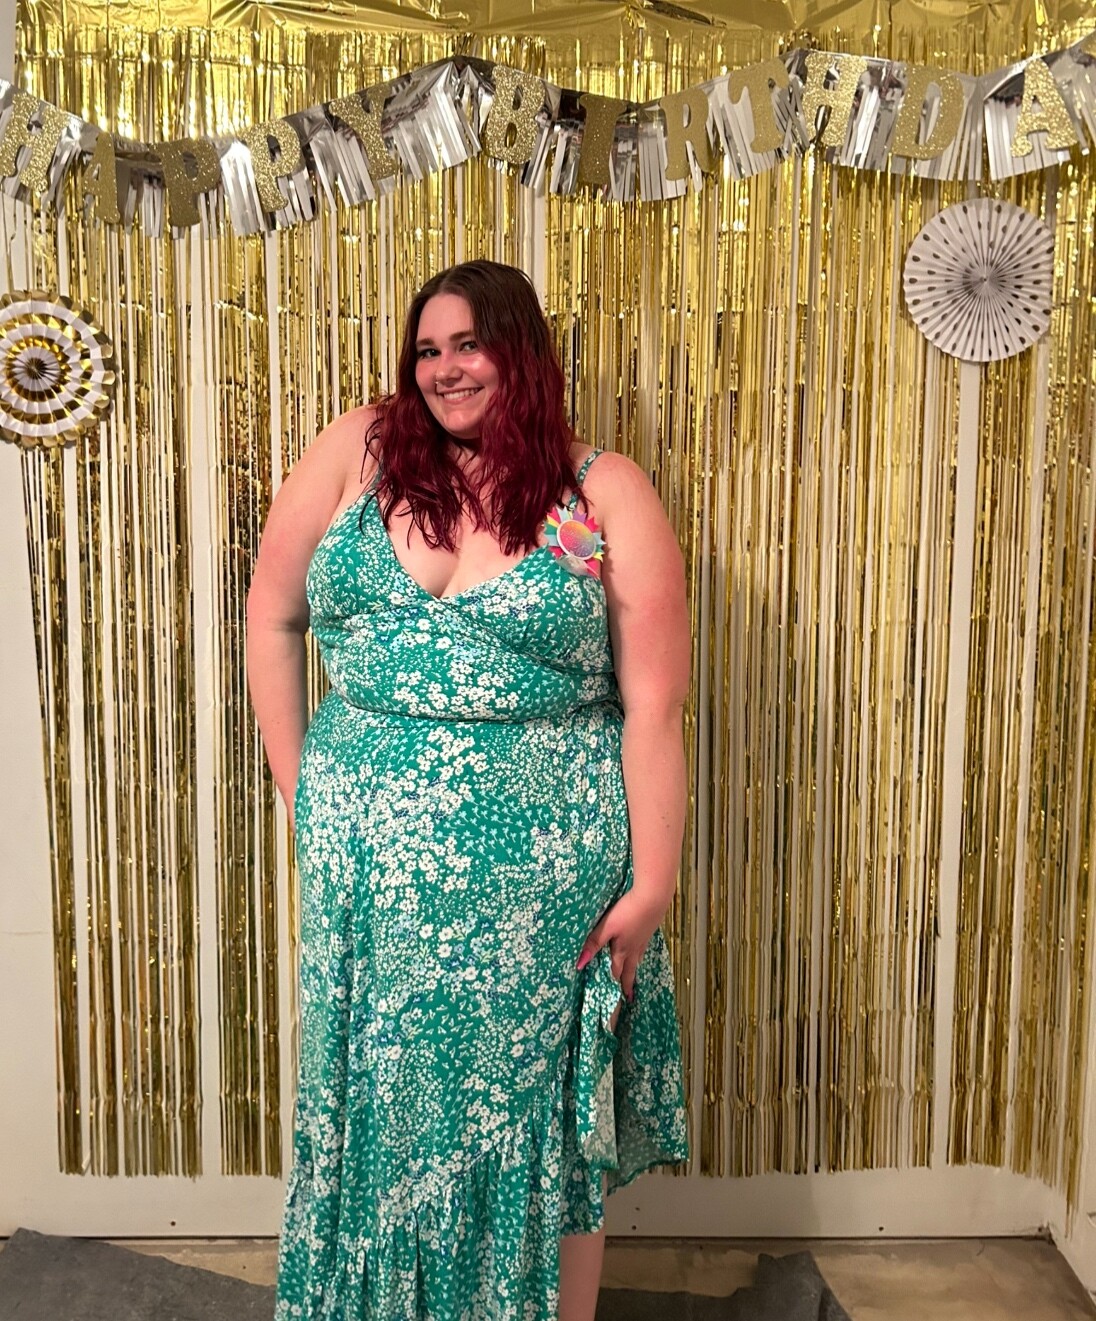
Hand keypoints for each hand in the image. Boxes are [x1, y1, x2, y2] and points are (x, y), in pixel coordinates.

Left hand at [575, 887, 672, 1001]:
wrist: (653, 897)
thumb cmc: (628, 912)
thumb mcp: (607, 927)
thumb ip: (593, 944)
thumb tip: (579, 965)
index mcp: (622, 950)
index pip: (617, 972)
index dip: (616, 985)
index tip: (619, 999)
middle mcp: (634, 948)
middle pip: (630, 969)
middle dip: (628, 983)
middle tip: (630, 996)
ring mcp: (644, 938)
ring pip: (638, 958)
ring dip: (634, 968)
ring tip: (634, 974)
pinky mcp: (649, 928)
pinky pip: (643, 946)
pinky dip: (640, 952)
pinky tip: (640, 946)